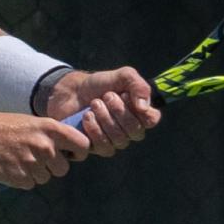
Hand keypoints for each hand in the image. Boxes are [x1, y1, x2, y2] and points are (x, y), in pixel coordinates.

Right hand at [0, 112, 90, 188]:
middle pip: (63, 168)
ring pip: (46, 177)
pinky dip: (23, 178)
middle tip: (36, 158)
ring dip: (36, 173)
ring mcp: (33, 163)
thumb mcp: (30, 121)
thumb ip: (50, 133)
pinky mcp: (21, 178)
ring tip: (19, 159)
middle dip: (53, 166)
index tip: (72, 154)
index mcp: (50, 128)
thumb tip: (68, 146)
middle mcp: (45, 146)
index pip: (83, 145)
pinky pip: (31, 183)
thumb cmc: (2, 126)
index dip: (78, 152)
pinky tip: (11, 166)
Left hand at [47, 67, 161, 155]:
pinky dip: (95, 130)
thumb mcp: (122, 76)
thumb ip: (138, 85)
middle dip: (118, 111)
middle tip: (105, 96)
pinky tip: (87, 117)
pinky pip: (104, 147)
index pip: (152, 120)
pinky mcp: (99, 147)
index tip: (125, 95)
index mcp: (140, 113)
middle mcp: (131, 130)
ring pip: (120, 140)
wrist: (72, 91)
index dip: (140, 110)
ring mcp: (115, 141)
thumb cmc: (99, 84)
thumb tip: (144, 107)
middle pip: (135, 131)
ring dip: (105, 119)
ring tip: (94, 104)